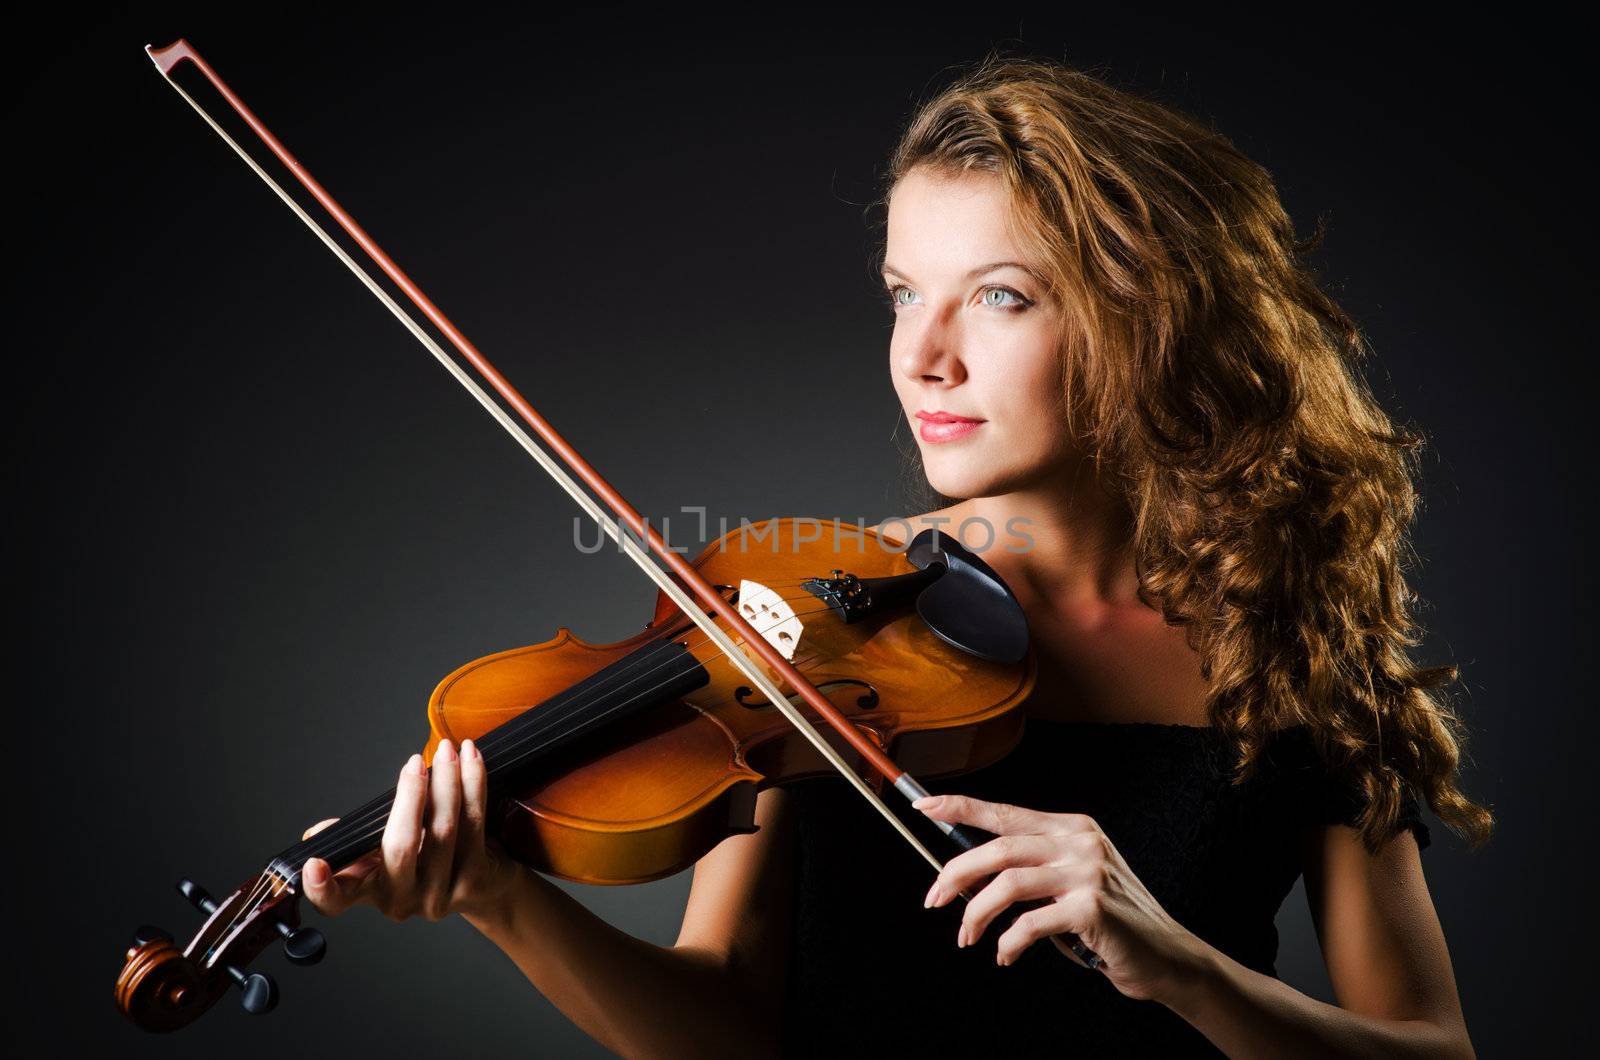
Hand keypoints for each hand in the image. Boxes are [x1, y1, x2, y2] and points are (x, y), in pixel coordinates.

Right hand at [300, 739, 521, 923]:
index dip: (322, 887)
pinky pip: (473, 824)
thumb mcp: (384, 854)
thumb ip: (358, 842)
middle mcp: (401, 900)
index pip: (337, 900)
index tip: (314, 863)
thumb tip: (320, 833)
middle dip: (410, 796)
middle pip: (400, 847)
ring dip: (447, 781)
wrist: (484, 887)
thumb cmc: (426, 858)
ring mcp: (439, 895)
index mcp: (369, 890)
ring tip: (448, 750)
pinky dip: (473, 785)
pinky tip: (471, 760)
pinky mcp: (474, 882)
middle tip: (415, 762)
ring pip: (443, 830)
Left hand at [915, 793, 1212, 1004]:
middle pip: (999, 846)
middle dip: (955, 872)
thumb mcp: (1072, 880)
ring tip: (967, 936)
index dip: (960, 807)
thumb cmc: (1110, 923)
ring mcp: (1087, 872)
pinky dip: (1009, 942)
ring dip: (976, 912)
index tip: (923, 806)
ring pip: (1008, 882)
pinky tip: (1005, 954)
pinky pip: (1030, 922)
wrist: (1165, 956)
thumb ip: (1032, 868)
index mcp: (1072, 828)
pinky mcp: (1092, 907)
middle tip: (933, 900)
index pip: (1005, 812)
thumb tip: (965, 874)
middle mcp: (1080, 841)